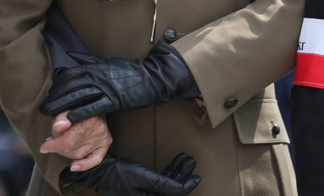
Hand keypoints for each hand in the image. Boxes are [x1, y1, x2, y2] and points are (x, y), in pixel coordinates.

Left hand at [39, 113, 110, 171]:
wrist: (90, 106)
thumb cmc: (75, 110)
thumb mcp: (65, 110)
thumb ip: (61, 118)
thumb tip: (60, 126)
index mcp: (89, 118)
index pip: (68, 141)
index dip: (53, 146)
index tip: (44, 147)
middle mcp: (98, 129)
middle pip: (72, 149)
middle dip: (58, 147)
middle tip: (53, 142)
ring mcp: (102, 137)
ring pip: (78, 154)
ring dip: (66, 152)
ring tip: (63, 143)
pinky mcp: (105, 143)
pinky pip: (95, 159)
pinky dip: (85, 165)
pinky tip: (74, 166)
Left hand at [41, 43, 198, 122]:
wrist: (154, 78)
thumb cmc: (131, 71)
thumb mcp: (108, 61)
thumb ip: (88, 60)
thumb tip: (69, 54)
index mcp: (95, 66)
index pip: (68, 75)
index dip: (56, 86)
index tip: (51, 95)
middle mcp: (97, 76)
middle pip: (69, 87)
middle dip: (54, 98)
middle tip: (45, 108)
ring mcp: (105, 88)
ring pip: (77, 98)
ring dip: (61, 107)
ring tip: (51, 116)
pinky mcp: (113, 100)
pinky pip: (91, 108)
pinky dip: (78, 113)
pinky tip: (69, 120)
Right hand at [67, 153, 200, 195]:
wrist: (99, 169)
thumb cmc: (118, 173)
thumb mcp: (143, 177)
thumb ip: (163, 184)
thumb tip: (182, 188)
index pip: (174, 194)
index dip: (187, 186)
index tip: (197, 177)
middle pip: (172, 189)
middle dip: (183, 174)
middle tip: (191, 161)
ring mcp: (144, 192)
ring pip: (167, 183)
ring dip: (177, 171)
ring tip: (185, 158)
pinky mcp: (142, 185)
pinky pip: (160, 180)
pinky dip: (169, 171)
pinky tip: (174, 162)